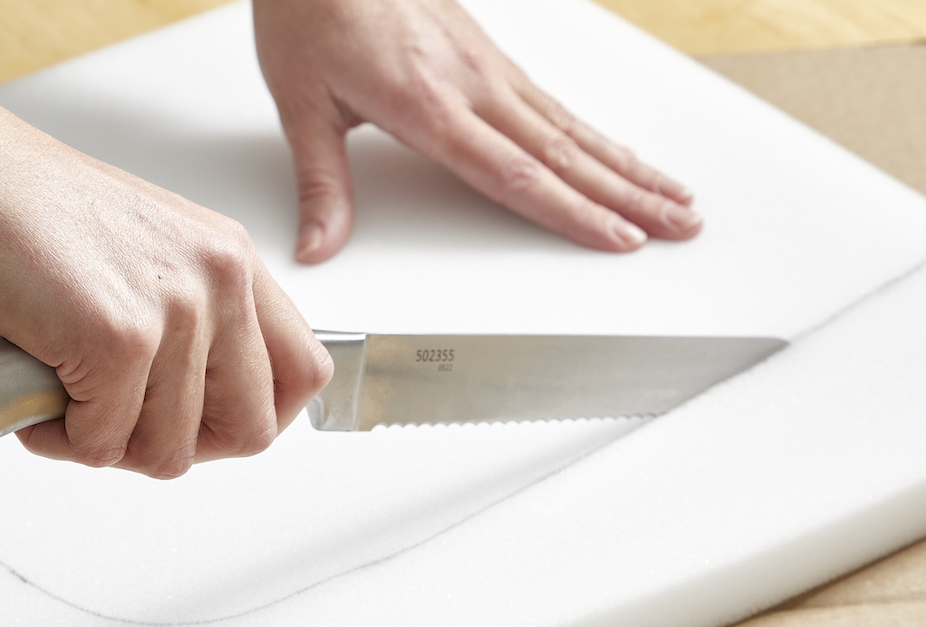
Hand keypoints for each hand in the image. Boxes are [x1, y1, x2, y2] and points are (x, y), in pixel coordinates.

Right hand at [0, 56, 331, 476]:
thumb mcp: (159, 254)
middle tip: (126, 425)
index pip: (303, 373)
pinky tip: (38, 398)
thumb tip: (207, 404)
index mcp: (236, 264)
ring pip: (169, 450)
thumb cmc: (44, 217)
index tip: (208, 424)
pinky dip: (62, 440)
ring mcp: (175, 313)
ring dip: (109, 445)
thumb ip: (200, 317)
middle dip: (181, 446)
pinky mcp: (118, 340)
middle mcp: (221, 284)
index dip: (257, 416)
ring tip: (65, 401)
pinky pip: (103, 443)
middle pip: (249, 430)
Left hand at [253, 0, 701, 262]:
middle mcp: (473, 86)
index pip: (515, 174)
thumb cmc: (313, 12)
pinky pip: (556, 104)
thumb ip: (322, 182)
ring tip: (675, 195)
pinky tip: (615, 153)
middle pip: (565, 154)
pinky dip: (596, 134)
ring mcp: (488, 68)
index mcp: (429, 105)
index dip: (571, 213)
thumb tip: (318, 246)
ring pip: (573, 127)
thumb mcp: (302, 103)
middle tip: (682, 225)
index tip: (618, 238)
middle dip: (629, 196)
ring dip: (628, 166)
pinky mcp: (489, 55)